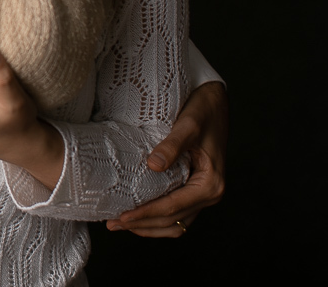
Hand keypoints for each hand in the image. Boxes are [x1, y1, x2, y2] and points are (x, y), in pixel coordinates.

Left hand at [107, 81, 227, 236]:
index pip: (173, 206)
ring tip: (120, 223)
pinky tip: (138, 214)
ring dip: (149, 226)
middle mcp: (210, 194)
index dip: (146, 214)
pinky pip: (177, 212)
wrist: (214, 101)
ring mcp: (203, 194)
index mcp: (210, 183)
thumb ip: (172, 145)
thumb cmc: (203, 111)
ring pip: (176, 222)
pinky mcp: (195, 189)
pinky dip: (158, 218)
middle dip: (143, 224)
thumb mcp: (188, 125)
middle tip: (112, 223)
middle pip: (173, 221)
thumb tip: (153, 165)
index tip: (122, 216)